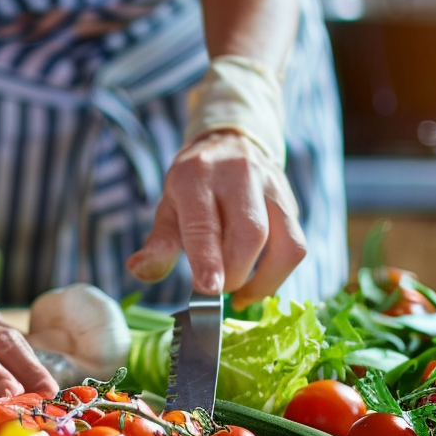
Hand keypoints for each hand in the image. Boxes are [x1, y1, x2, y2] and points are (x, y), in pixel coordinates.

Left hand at [127, 131, 306, 306]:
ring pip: (285, 241)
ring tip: (239, 293)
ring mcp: (272, 185)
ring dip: (263, 279)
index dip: (208, 259)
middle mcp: (239, 173)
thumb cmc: (192, 187)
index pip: (205, 222)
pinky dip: (277, 274)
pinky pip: (296, 245)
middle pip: (251, 233)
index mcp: (196, 174)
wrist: (230, 143)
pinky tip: (258, 284)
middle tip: (216, 290)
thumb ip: (158, 244)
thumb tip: (139, 270)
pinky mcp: (291, 202)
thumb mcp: (167, 208)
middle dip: (235, 273)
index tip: (208, 290)